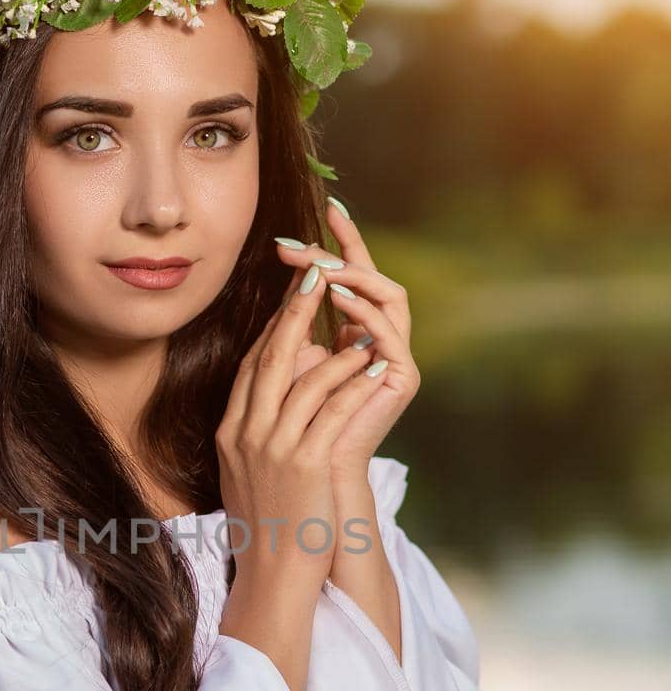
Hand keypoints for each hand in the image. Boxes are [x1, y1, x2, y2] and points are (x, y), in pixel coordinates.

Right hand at [216, 260, 389, 585]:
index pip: (253, 365)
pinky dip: (355, 382)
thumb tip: (289, 389)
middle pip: (272, 358)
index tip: (295, 294)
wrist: (272, 575)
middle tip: (317, 273)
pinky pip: (334, 410)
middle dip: (296, 312)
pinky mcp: (305, 464)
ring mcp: (274, 448)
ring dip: (335, 342)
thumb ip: (264, 426)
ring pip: (305, 379)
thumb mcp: (253, 469)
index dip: (275, 324)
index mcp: (232, 432)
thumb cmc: (271, 524)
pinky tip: (374, 364)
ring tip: (360, 319)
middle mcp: (247, 434)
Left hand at [274, 202, 419, 479]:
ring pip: (388, 296)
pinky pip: (389, 333)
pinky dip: (364, 312)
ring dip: (353, 277)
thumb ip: (293, 331)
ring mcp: (397, 357)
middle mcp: (383, 341)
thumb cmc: (295, 430)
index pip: (353, 276)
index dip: (340, 243)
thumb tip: (288, 285)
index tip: (320, 209)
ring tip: (319, 266)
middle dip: (339, 253)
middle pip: (372, 279)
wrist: (313, 481)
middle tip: (301, 244)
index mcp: (358, 335)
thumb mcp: (288, 367)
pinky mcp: (404, 378)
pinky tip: (338, 299)